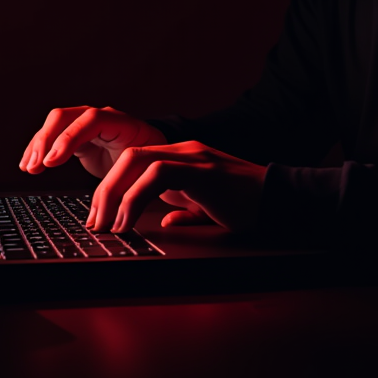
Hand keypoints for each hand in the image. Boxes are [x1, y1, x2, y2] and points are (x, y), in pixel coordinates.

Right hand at [19, 105, 166, 179]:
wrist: (151, 153)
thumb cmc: (152, 161)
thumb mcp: (150, 167)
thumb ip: (136, 176)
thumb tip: (120, 200)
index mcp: (122, 122)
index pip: (92, 120)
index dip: (70, 138)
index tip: (53, 161)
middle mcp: (100, 118)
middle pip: (66, 116)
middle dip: (47, 139)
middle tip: (36, 166)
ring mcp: (85, 124)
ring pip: (55, 124)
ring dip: (38, 144)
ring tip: (28, 168)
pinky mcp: (76, 136)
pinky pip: (52, 136)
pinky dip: (38, 149)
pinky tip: (28, 164)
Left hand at [85, 141, 267, 233]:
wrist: (283, 201)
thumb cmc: (249, 207)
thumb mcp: (208, 211)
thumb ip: (185, 212)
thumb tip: (165, 224)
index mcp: (182, 159)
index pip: (134, 162)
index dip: (111, 188)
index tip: (100, 218)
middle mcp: (184, 151)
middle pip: (129, 157)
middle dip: (104, 190)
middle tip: (95, 224)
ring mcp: (193, 157)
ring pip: (137, 160)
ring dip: (113, 194)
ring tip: (107, 225)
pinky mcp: (202, 170)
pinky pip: (158, 175)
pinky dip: (136, 198)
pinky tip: (130, 222)